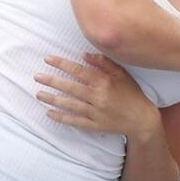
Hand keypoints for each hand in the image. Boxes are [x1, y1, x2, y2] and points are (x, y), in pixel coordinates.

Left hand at [34, 53, 159, 140]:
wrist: (142, 120)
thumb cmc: (132, 94)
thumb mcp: (122, 74)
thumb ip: (104, 63)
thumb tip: (84, 54)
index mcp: (104, 82)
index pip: (78, 70)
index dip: (62, 64)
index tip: (48, 59)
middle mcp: (98, 97)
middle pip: (70, 87)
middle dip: (52, 81)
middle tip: (37, 76)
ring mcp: (96, 113)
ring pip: (70, 105)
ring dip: (53, 99)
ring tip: (39, 94)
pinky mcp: (95, 125)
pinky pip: (75, 121)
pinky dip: (61, 118)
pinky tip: (49, 113)